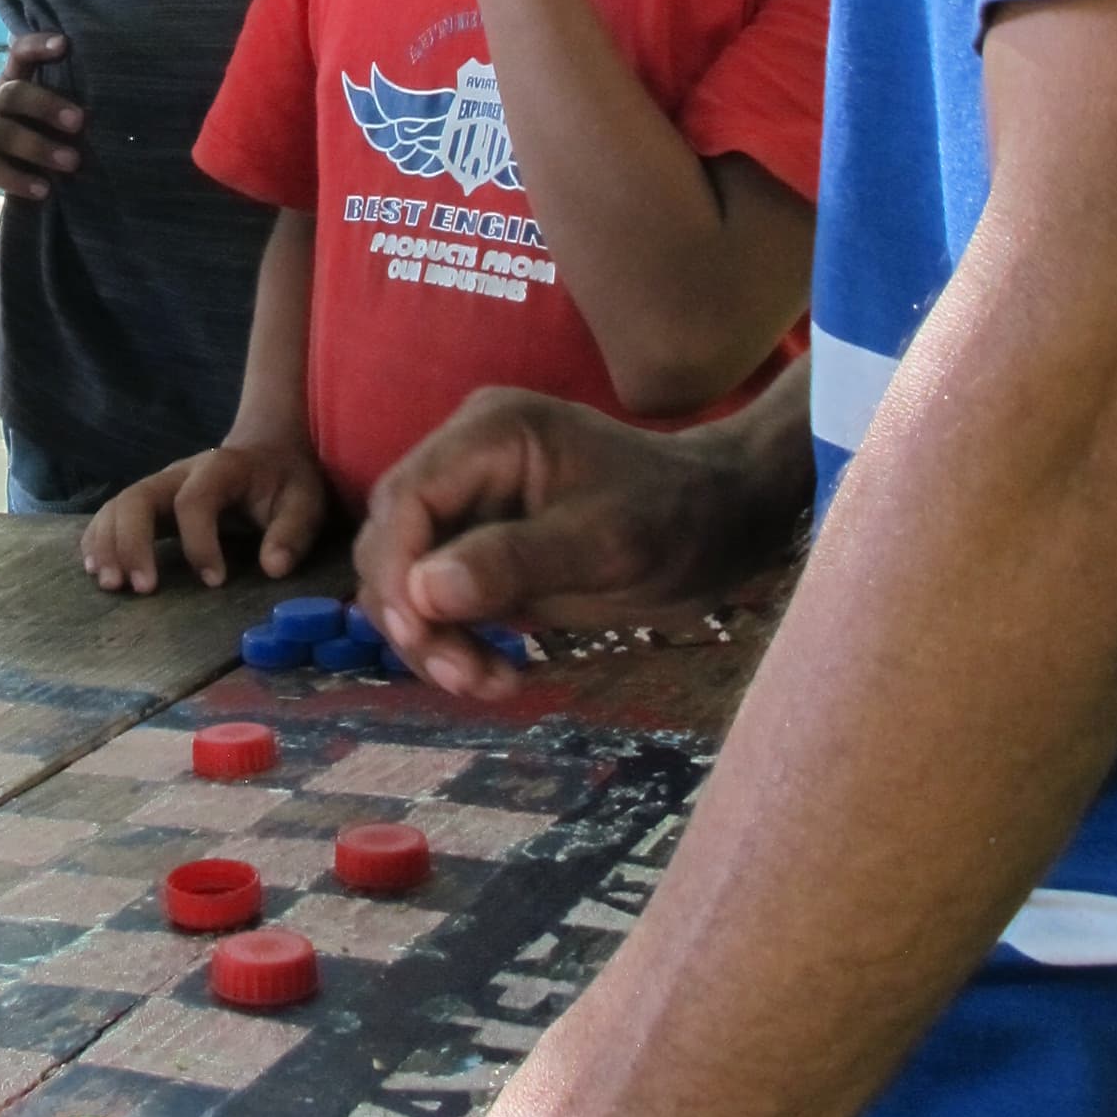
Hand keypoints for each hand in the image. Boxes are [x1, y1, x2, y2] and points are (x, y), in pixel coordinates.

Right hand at [0, 34, 85, 201]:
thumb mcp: (15, 106)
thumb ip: (47, 101)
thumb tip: (97, 111)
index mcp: (6, 84)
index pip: (20, 55)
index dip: (39, 46)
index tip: (64, 44)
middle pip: (15, 95)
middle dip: (48, 106)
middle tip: (79, 121)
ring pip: (7, 136)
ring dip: (41, 148)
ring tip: (72, 161)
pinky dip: (20, 181)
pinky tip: (43, 189)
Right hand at [82, 439, 328, 594]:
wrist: (266, 449)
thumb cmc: (284, 480)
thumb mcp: (305, 501)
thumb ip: (292, 532)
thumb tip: (272, 568)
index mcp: (219, 469)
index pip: (194, 501)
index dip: (199, 542)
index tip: (215, 581)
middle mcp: (179, 473)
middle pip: (138, 497)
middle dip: (132, 543)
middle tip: (142, 589)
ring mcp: (159, 485)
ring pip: (117, 505)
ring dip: (108, 544)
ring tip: (111, 585)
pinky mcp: (149, 501)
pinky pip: (111, 514)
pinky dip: (99, 540)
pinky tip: (96, 569)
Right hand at [353, 386, 790, 701]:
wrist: (723, 522)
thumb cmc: (676, 518)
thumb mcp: (604, 543)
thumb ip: (512, 562)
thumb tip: (422, 592)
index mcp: (489, 433)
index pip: (405, 498)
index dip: (397, 571)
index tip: (422, 637)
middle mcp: (465, 460)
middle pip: (393, 539)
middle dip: (413, 614)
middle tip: (466, 677)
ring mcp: (471, 502)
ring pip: (406, 575)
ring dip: (430, 637)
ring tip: (489, 683)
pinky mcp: (482, 545)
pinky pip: (438, 596)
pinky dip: (454, 640)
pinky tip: (497, 673)